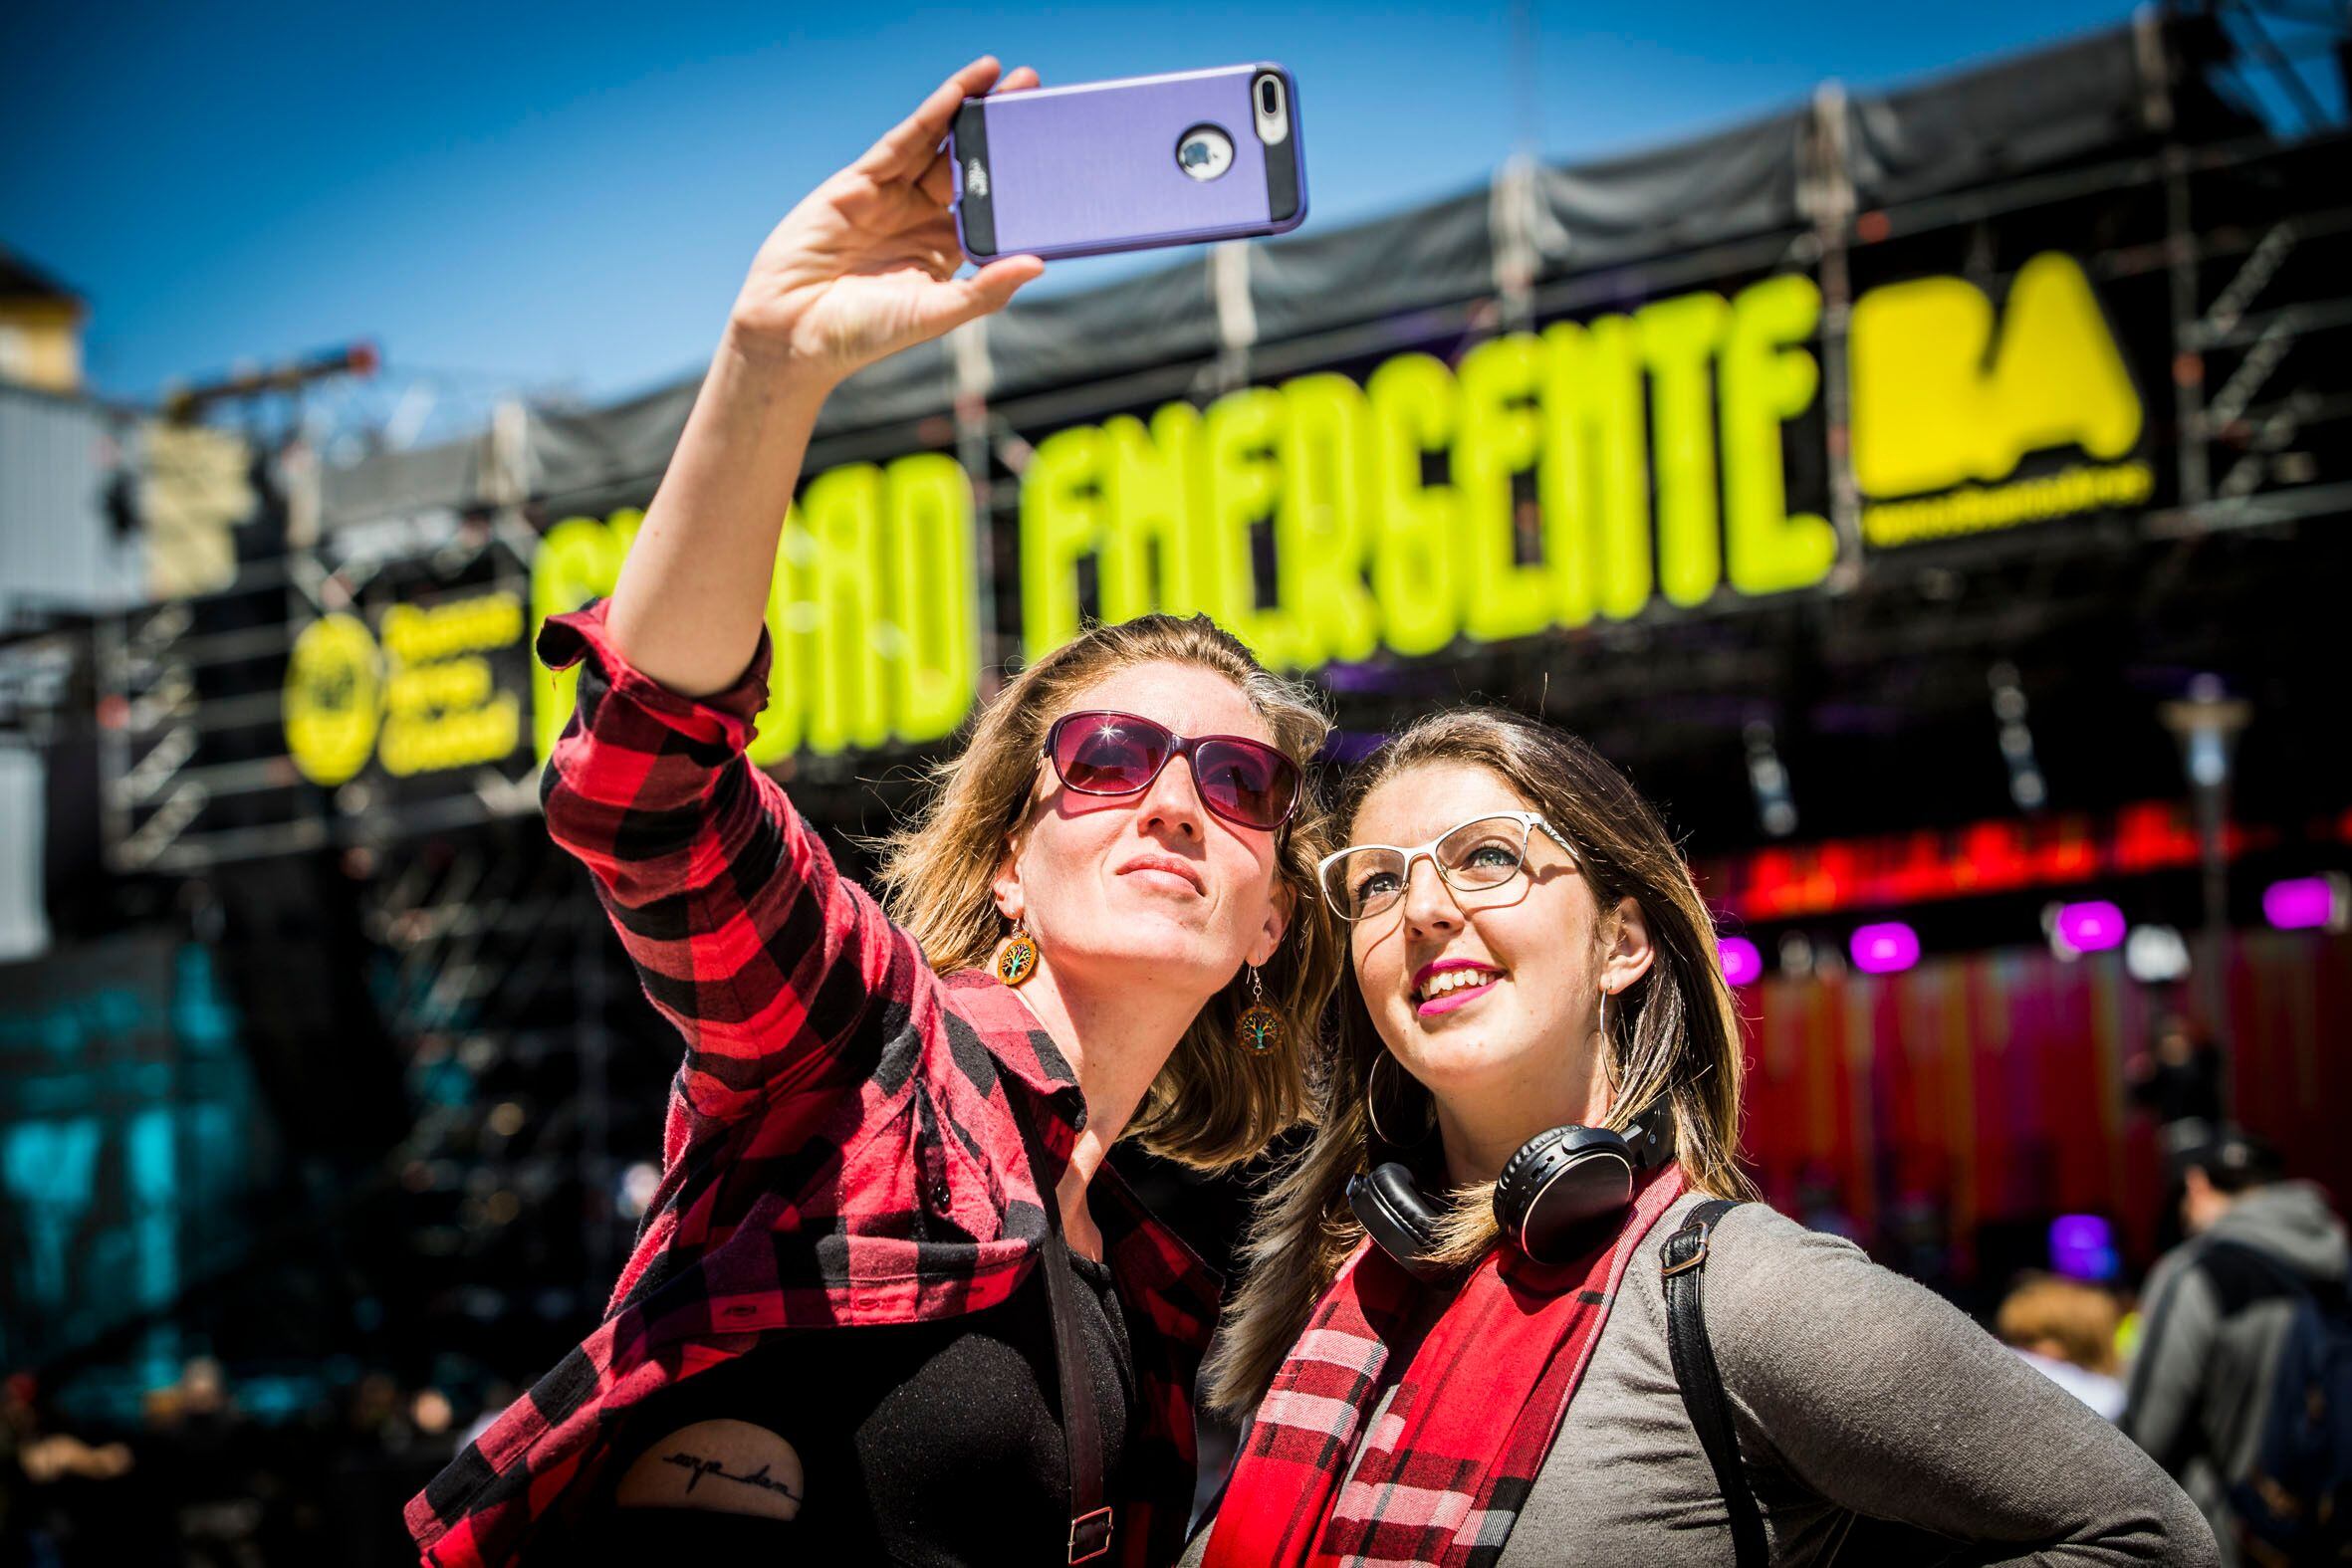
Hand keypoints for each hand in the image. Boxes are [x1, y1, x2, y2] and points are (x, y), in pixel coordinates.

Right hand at [725, 57, 1045, 388]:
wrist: (794, 332)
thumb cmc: (864, 333)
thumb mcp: (935, 312)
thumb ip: (985, 289)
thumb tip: (1039, 263)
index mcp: (945, 249)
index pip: (992, 205)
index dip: (1020, 178)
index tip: (1056, 152)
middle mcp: (921, 217)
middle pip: (971, 164)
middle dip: (1003, 130)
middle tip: (1039, 93)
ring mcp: (891, 196)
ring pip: (940, 143)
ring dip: (973, 108)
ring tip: (1010, 77)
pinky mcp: (861, 180)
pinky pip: (905, 139)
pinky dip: (934, 112)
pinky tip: (962, 90)